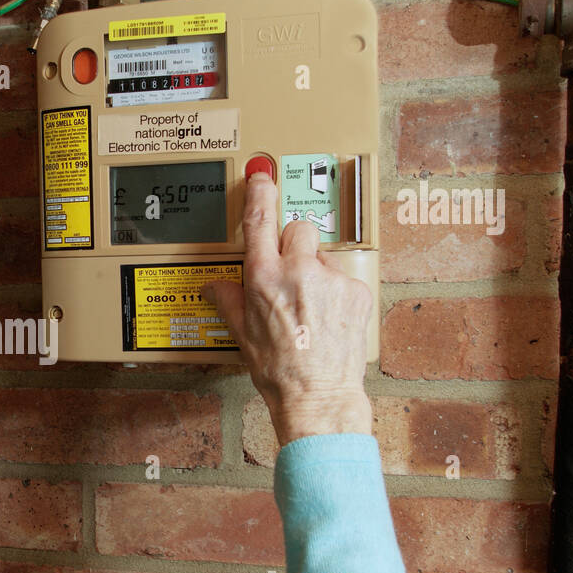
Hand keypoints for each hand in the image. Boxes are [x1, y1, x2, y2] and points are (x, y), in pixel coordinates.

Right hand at [203, 171, 373, 445]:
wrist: (318, 395)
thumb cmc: (279, 370)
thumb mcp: (242, 334)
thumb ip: (228, 300)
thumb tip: (214, 286)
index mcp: (264, 279)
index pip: (259, 222)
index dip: (260, 193)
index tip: (262, 177)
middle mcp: (298, 272)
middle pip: (299, 228)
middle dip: (294, 245)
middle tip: (291, 274)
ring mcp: (332, 280)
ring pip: (323, 254)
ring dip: (317, 271)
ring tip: (312, 307)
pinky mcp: (357, 291)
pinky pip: (344, 276)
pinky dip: (337, 291)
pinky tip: (329, 317)